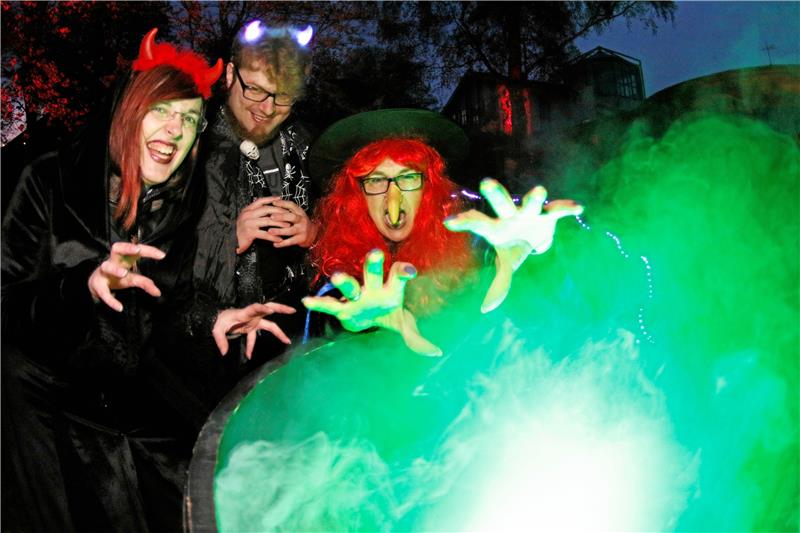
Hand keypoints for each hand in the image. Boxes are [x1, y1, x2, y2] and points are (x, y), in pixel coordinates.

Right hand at [87, 242, 165, 311]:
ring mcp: (104, 272)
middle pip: (117, 248)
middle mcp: (113, 262)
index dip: (148, 250)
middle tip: (137, 250)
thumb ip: (145, 283)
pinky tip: (119, 307)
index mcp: (124, 259)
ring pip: (106, 267)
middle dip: (126, 248)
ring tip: (124, 273)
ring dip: (115, 269)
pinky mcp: (98, 285)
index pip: (136, 250)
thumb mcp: (131, 279)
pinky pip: (103, 292)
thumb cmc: (116, 277)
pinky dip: (110, 300)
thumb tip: (158, 292)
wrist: (95, 285)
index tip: (161, 255)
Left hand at [212, 302, 296, 358]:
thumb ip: (221, 340)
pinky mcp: (251, 327)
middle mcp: (253, 316)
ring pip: (270, 324)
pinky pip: (255, 338)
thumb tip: (224, 352)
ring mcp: (253, 321)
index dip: (263, 308)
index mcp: (245, 313)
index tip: (271, 310)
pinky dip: (252, 347)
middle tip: (293, 311)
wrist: (217, 319)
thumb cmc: (218, 321)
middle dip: (282, 309)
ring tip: (287, 341)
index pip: (255, 308)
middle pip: (270, 309)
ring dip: (278, 332)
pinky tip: (249, 356)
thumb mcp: (217, 329)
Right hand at [235, 196, 287, 253]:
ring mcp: (249, 223)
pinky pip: (265, 234)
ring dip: (279, 223)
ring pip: (268, 221)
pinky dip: (273, 236)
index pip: (260, 201)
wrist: (231, 240)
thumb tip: (266, 206)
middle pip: (266, 209)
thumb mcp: (245, 217)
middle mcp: (247, 215)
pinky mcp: (250, 233)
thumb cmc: (241, 230)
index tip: (280, 198)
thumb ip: (254, 212)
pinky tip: (280, 239)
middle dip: (279, 211)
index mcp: (247, 210)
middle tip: (288, 214)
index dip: (270, 199)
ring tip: (288, 226)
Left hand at [266, 199, 318, 248]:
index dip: (283, 204)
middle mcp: (302, 220)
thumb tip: (273, 202)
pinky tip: (275, 244)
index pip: (292, 205)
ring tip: (270, 231)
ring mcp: (302, 230)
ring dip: (279, 231)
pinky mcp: (301, 239)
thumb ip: (287, 209)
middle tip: (271, 217)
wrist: (312, 234)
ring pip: (290, 230)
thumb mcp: (297, 214)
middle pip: (292, 217)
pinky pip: (291, 241)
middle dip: (281, 217)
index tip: (273, 203)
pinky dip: (282, 243)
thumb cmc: (300, 222)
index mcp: (299, 212)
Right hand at [302, 249, 441, 356]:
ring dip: (344, 281)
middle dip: (373, 264)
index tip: (410, 271)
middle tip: (375, 254)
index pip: (398, 274)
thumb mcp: (404, 325)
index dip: (404, 271)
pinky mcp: (342, 308)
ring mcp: (356, 296)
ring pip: (350, 285)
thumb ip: (416, 337)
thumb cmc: (389, 315)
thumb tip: (436, 353)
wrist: (368, 320)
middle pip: (373, 272)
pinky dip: (318, 303)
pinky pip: (329, 304)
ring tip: (337, 277)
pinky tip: (306, 302)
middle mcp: (373, 287)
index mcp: (392, 289)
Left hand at [445, 178, 582, 312]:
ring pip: (531, 202)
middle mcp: (510, 215)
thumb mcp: (507, 263)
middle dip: (495, 193)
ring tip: (540, 191)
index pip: (476, 222)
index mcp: (495, 226)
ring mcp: (530, 212)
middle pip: (501, 202)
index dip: (463, 222)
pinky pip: (558, 209)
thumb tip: (485, 309)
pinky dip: (566, 208)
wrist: (536, 232)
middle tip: (486, 182)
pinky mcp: (549, 212)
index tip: (448, 222)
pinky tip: (577, 208)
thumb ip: (499, 283)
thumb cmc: (514, 245)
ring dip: (534, 198)